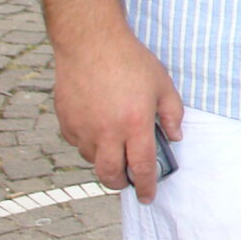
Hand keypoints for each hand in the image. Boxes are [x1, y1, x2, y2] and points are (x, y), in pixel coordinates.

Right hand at [55, 27, 184, 201]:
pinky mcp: (66, 122)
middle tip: (128, 180)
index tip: (148, 196)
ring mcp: (83, 129)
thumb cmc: (129, 61)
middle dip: (121, 184)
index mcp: (134, 125)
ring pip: (92, 160)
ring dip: (105, 160)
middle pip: (110, 175)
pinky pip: (78, 143)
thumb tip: (174, 137)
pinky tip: (98, 126)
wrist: (90, 42)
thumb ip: (172, 113)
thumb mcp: (162, 84)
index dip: (146, 186)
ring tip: (115, 144)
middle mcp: (107, 132)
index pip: (142, 167)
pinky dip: (89, 143)